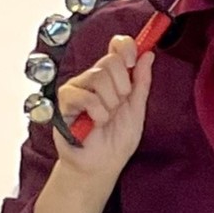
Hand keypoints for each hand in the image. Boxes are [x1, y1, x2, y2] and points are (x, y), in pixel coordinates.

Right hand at [29, 31, 153, 212]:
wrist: (101, 166)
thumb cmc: (116, 141)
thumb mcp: (137, 110)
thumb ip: (141, 82)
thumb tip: (148, 54)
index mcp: (112, 77)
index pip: (116, 46)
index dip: (126, 47)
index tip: (134, 59)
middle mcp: (92, 78)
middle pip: (110, 61)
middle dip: (123, 87)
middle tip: (119, 105)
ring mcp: (77, 88)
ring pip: (98, 77)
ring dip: (110, 103)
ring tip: (105, 119)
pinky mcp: (64, 102)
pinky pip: (86, 96)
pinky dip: (97, 113)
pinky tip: (94, 124)